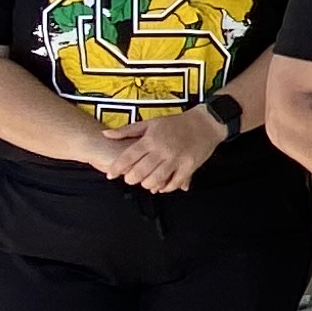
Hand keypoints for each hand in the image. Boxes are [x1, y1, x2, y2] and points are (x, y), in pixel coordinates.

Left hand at [107, 109, 226, 193]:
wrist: (205, 123)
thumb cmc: (176, 123)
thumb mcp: (151, 123)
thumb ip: (127, 131)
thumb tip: (106, 134)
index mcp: (151, 139)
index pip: (128, 157)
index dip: (116, 168)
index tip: (110, 174)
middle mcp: (162, 150)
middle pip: (140, 172)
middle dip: (131, 179)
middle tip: (130, 179)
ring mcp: (176, 160)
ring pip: (155, 180)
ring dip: (147, 184)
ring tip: (146, 182)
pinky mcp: (188, 167)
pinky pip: (173, 183)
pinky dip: (165, 188)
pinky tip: (162, 186)